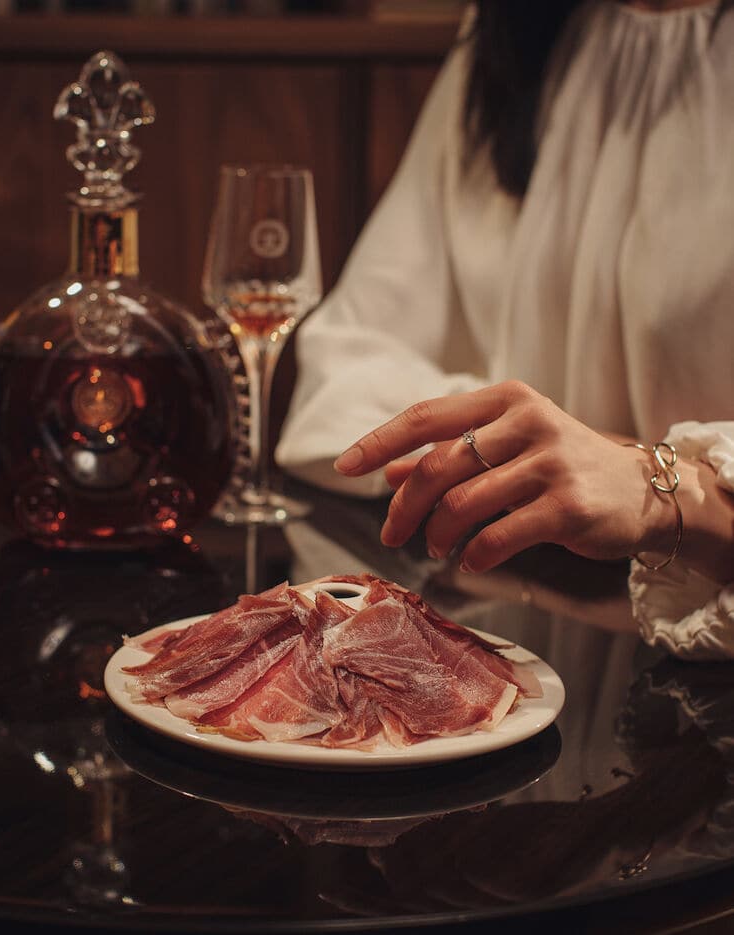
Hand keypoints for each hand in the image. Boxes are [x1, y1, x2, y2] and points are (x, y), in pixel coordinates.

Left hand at [334, 381, 676, 572]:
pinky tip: (470, 559)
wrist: (640, 491)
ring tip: (437, 547)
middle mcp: (527, 422)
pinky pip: (498, 535)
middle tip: (392, 534)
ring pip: (462, 502)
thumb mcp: (505, 448)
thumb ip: (448, 454)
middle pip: (437, 465)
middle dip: (403, 506)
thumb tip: (388, 471)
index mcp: (505, 400)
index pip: (426, 416)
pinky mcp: (569, 505)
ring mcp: (551, 462)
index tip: (344, 467)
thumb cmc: (561, 465)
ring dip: (438, 534)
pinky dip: (473, 554)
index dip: (379, 442)